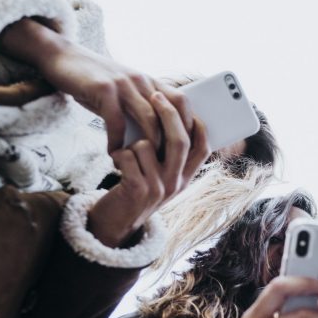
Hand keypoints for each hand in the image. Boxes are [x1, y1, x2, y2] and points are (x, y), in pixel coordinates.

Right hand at [0, 19, 194, 151]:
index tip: (187, 150)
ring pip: (148, 118)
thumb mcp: (123, 91)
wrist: (62, 57)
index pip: (182, 102)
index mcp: (150, 81)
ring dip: (148, 145)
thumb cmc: (94, 81)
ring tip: (143, 165)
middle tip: (168, 165)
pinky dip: (117, 141)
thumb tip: (156, 140)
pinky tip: (113, 153)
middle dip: (173, 142)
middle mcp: (142, 80)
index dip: (188, 126)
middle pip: (170, 113)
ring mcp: (124, 84)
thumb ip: (140, 109)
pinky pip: (116, 121)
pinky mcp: (104, 89)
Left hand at [87, 92, 208, 246]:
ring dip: (132, 143)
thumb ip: (169, 155)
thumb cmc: (135, 190)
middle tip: (155, 95)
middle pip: (180, 140)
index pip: (203, 147)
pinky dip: (118, 154)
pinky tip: (116, 164)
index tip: (186, 103)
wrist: (114, 223)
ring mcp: (159, 188)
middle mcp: (176, 184)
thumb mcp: (160, 176)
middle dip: (167, 113)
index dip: (197, 123)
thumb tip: (174, 117)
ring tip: (126, 155)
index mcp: (186, 178)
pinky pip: (128, 156)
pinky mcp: (138, 191)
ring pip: (148, 145)